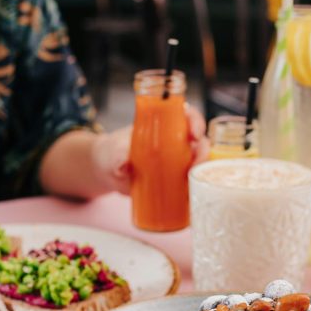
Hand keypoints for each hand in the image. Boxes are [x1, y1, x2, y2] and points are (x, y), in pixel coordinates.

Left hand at [92, 105, 209, 195]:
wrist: (108, 171)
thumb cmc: (113, 152)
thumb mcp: (115, 150)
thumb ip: (120, 154)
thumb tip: (125, 163)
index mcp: (164, 124)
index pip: (187, 116)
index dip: (196, 121)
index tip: (193, 133)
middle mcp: (175, 140)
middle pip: (199, 140)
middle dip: (202, 151)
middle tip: (194, 165)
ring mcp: (177, 160)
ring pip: (199, 162)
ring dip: (202, 171)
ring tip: (191, 181)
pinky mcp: (175, 179)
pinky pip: (191, 181)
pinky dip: (195, 187)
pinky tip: (191, 194)